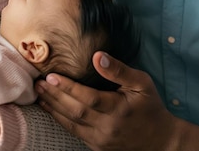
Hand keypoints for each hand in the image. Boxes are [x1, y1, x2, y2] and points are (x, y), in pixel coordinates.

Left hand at [36, 51, 178, 150]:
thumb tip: (97, 56)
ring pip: (71, 123)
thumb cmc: (150, 107)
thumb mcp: (142, 84)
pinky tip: (50, 108)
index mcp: (119, 109)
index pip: (88, 98)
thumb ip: (119, 70)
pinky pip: (74, 132)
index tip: (51, 76)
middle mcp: (108, 126)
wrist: (160, 141)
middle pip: (75, 111)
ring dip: (52, 107)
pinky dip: (60, 119)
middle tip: (38, 83)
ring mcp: (101, 139)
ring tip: (39, 93)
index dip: (68, 87)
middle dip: (54, 96)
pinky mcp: (97, 146)